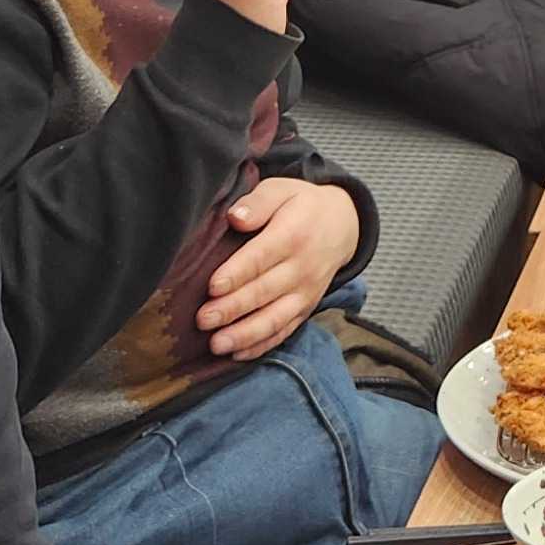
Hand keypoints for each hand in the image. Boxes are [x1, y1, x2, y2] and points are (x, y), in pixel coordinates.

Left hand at [198, 176, 363, 358]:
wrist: (341, 224)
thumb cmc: (300, 205)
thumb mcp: (282, 189)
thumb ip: (259, 201)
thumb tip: (236, 217)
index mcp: (293, 234)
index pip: (261, 257)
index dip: (237, 274)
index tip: (212, 287)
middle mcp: (303, 267)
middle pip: (264, 291)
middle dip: (232, 308)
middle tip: (202, 320)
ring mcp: (306, 292)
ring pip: (275, 318)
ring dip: (245, 334)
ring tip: (216, 344)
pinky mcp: (306, 308)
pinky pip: (285, 330)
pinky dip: (262, 345)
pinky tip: (237, 354)